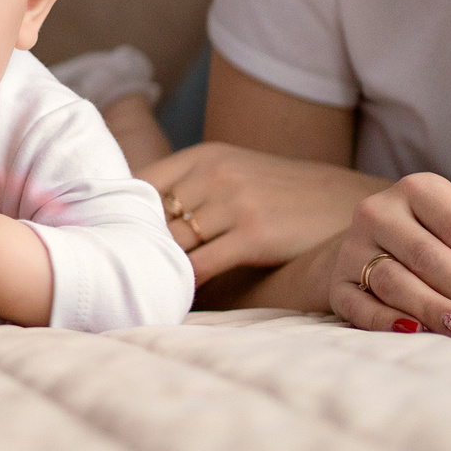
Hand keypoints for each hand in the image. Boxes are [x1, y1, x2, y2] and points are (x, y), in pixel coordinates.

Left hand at [140, 141, 387, 283]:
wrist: (342, 202)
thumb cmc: (279, 193)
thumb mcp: (233, 171)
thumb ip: (189, 186)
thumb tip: (136, 216)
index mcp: (204, 156)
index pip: (140, 184)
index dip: (121, 214)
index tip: (108, 237)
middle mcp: (215, 174)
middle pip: (153, 218)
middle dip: (137, 245)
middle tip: (118, 271)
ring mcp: (235, 203)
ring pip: (173, 243)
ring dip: (158, 266)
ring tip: (143, 285)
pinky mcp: (254, 235)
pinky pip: (200, 266)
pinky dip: (184, 282)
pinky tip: (177, 294)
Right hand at [329, 173, 450, 336]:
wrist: (373, 249)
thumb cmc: (439, 241)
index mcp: (419, 190)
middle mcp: (380, 211)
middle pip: (429, 256)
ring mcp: (352, 246)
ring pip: (395, 280)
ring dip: (434, 307)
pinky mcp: (336, 283)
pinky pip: (358, 304)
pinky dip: (384, 320)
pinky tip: (413, 332)